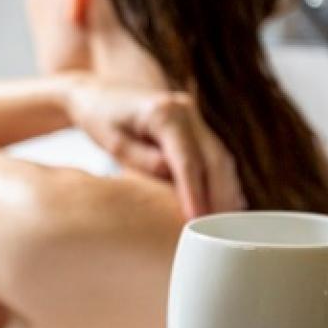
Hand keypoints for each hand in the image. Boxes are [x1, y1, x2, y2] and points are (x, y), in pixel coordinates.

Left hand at [64, 75, 245, 217]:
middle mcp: (186, 111)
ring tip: (224, 228)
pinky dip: (223, 183)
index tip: (196, 220)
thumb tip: (170, 175)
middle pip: (214, 159)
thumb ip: (140, 158)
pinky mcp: (198, 129)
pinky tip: (226, 209)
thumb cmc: (101, 118)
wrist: (103, 94)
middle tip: (218, 234)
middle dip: (219, 198)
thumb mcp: (111, 141)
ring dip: (226, 193)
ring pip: (222, 159)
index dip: (194, 192)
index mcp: (163, 113)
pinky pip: (217, 158)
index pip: (186, 159)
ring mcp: (195, 118)